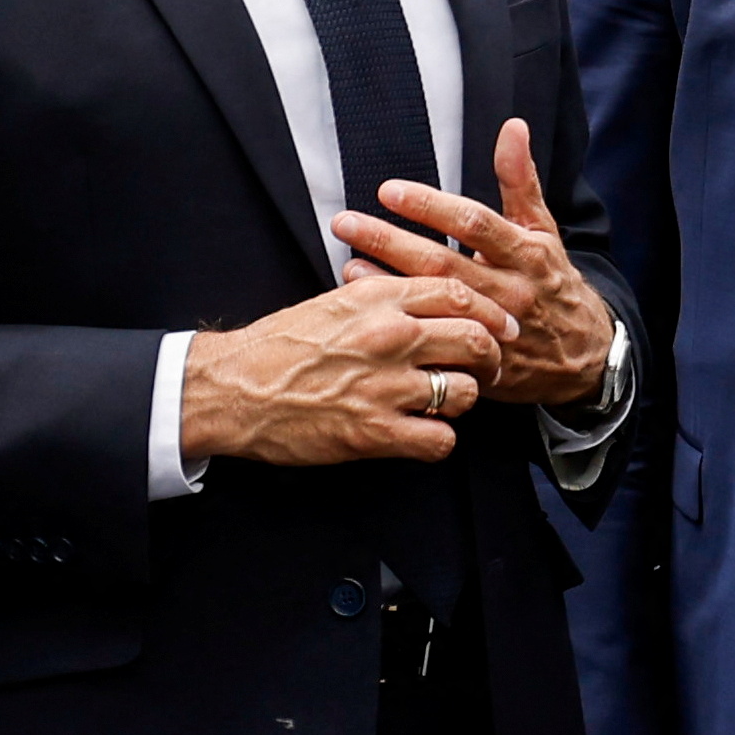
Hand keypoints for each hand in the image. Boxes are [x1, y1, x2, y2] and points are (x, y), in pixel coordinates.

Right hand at [177, 272, 501, 467]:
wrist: (232, 388)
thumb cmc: (279, 347)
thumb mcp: (334, 302)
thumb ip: (384, 297)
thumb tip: (427, 298)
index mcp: (379, 299)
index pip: (459, 293)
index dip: (490, 312)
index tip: (501, 326)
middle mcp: (389, 336)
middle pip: (475, 338)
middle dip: (491, 356)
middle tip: (487, 368)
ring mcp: (385, 385)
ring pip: (464, 390)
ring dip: (462, 400)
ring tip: (443, 402)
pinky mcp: (376, 431)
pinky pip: (440, 439)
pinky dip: (438, 440)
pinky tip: (421, 434)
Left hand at [338, 123, 615, 412]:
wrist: (584, 354)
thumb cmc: (552, 281)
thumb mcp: (543, 230)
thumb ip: (521, 179)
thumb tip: (513, 126)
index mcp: (526, 253)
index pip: (474, 224)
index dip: (431, 207)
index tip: (388, 190)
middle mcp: (510, 290)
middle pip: (443, 263)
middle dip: (390, 240)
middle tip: (346, 222)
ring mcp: (494, 329)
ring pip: (435, 302)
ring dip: (388, 282)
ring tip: (348, 263)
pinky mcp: (481, 360)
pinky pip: (435, 338)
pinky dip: (403, 319)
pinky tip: (371, 305)